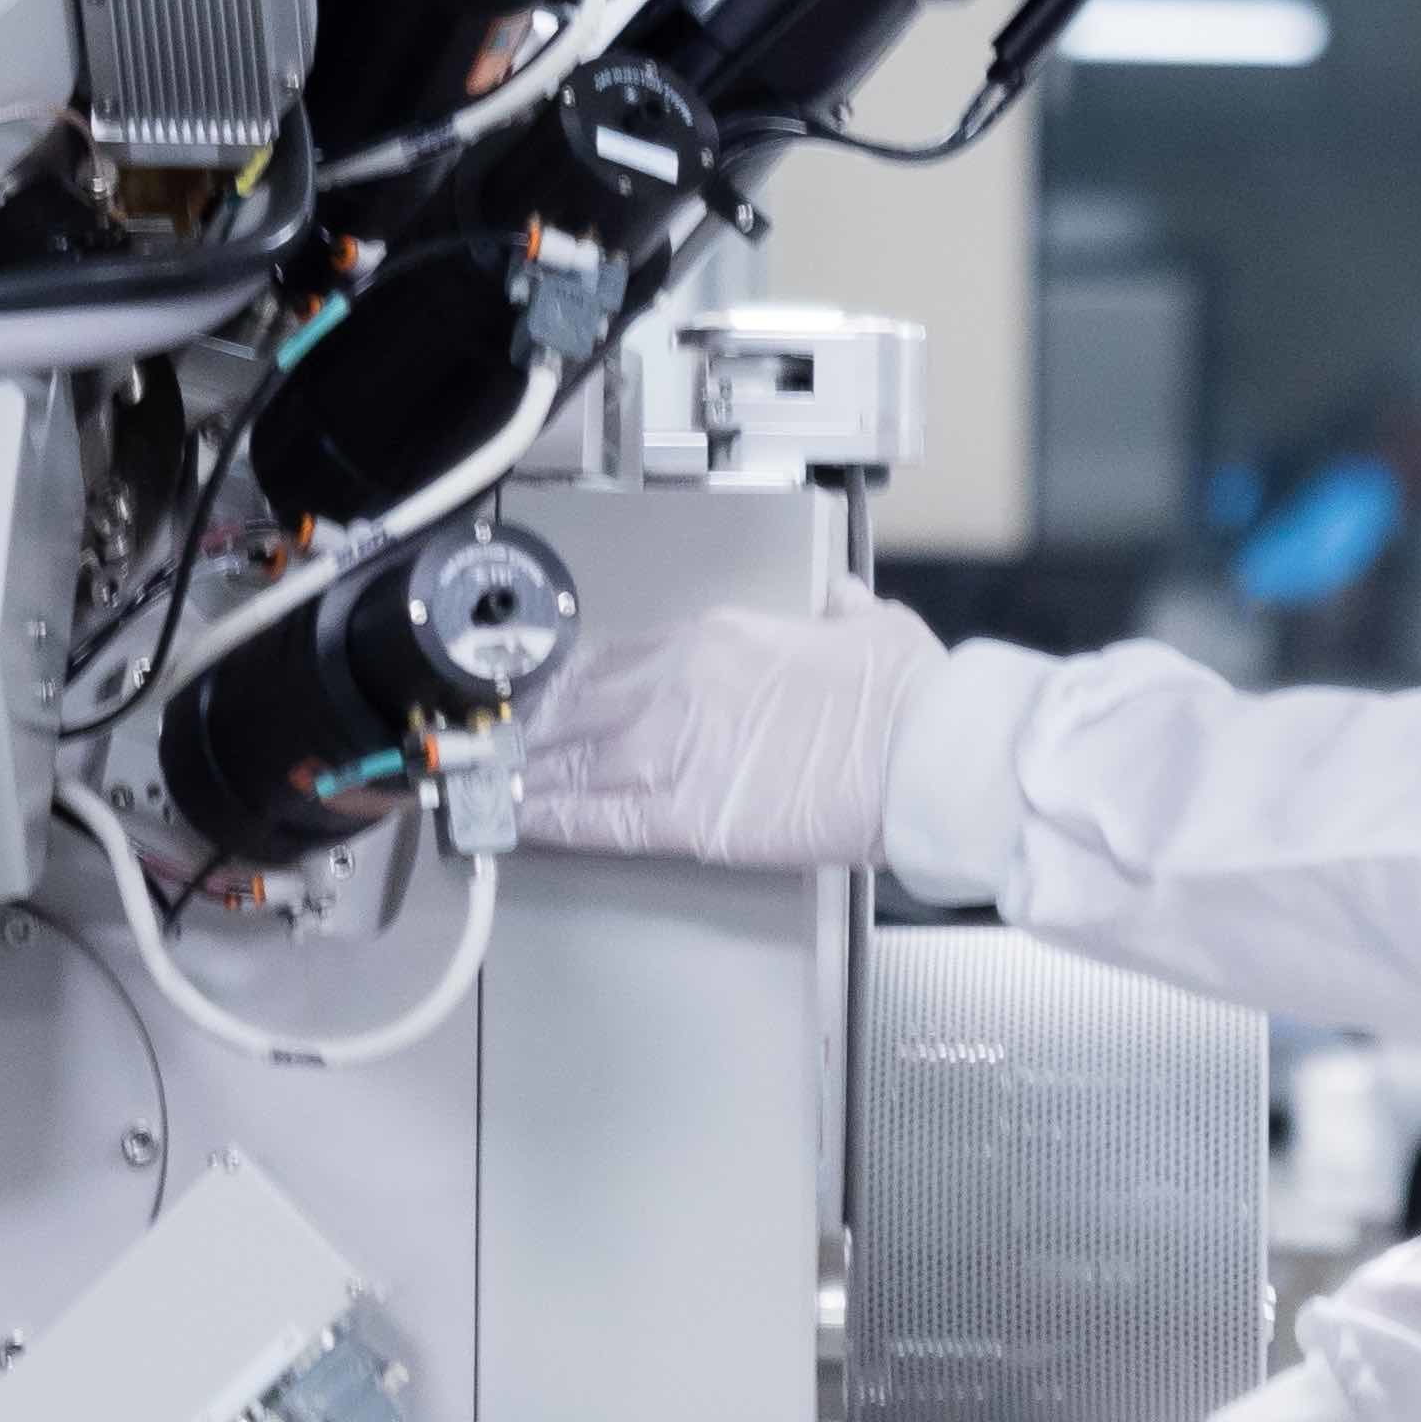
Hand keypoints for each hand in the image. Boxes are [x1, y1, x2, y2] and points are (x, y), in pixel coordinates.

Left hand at [510, 593, 942, 871]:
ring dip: (530, 771)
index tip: (549, 693)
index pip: (617, 658)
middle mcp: (684, 686)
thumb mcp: (872, 628)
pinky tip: (521, 821)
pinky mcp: (690, 815)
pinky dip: (552, 818)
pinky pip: (598, 816)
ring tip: (493, 784)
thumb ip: (841, 613)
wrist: (927, 753)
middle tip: (499, 740)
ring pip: (576, 759)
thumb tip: (839, 600)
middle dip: (535, 725)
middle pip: (581, 705)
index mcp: (720, 638)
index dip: (573, 682)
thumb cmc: (909, 697)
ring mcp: (679, 750)